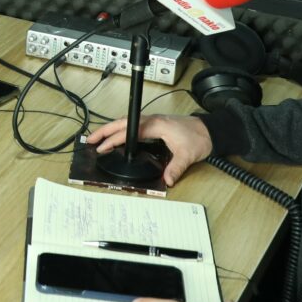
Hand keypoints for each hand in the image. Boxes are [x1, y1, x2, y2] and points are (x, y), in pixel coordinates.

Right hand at [87, 113, 211, 185]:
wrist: (211, 130)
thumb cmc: (199, 138)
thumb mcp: (187, 155)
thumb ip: (176, 168)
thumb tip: (167, 180)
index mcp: (156, 125)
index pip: (129, 132)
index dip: (114, 140)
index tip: (103, 148)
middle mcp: (151, 120)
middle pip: (122, 123)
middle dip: (104, 131)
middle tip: (90, 140)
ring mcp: (152, 121)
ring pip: (126, 123)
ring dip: (110, 129)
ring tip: (97, 138)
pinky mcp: (154, 124)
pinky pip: (132, 125)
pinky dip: (120, 130)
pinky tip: (116, 137)